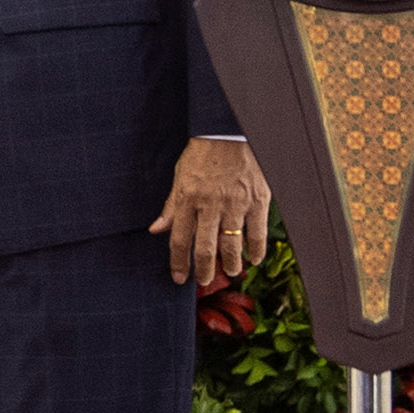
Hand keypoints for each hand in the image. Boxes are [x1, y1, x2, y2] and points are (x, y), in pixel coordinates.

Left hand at [151, 136, 270, 288]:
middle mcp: (210, 204)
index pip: (180, 240)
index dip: (179, 263)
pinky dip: (256, 250)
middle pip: (205, 248)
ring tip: (230, 271)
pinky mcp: (257, 199)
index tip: (179, 278)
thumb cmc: (202, 154)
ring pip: (232, 245)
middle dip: (204, 271)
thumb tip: (156, 229)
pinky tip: (253, 259)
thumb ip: (171, 206)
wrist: (229, 131)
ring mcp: (235, 203)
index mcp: (188, 198)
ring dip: (230, 264)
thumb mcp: (180, 176)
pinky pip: (257, 233)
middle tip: (205, 280)